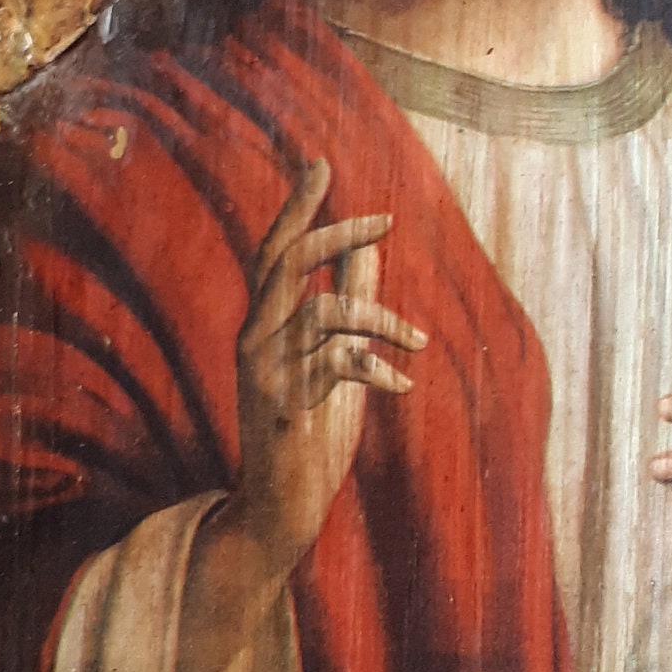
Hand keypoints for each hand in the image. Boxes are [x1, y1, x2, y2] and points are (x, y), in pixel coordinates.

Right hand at [180, 162, 425, 671]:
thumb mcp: (335, 359)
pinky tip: (403, 387)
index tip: (320, 163)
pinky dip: (377, 370)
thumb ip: (348, 303)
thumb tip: (368, 246)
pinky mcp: (284, 408)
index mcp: (263, 324)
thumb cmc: (309, 432)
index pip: (273, 251)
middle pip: (285, 264)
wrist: (279, 508)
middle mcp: (254, 340)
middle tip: (384, 221)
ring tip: (418, 341)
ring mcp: (265, 375)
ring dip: (380, 320)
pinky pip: (335, 366)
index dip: (296, 207)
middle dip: (334, 234)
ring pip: (322, 314)